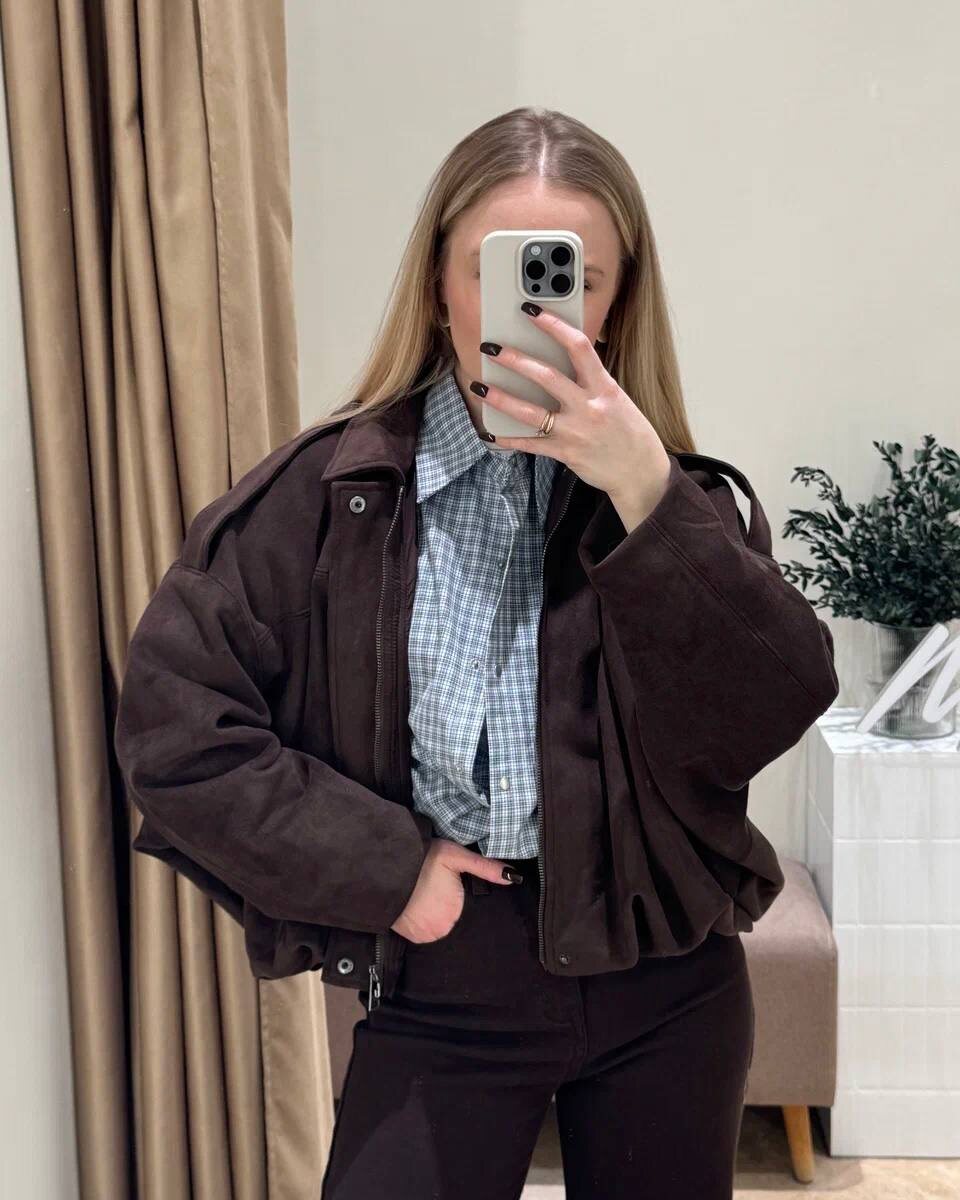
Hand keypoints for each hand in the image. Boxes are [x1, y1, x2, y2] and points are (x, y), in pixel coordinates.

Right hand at [391, 838, 519, 943]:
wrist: (385, 866)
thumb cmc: (422, 859)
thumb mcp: (456, 856)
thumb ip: (485, 868)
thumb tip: (514, 877)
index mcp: (455, 912)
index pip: (468, 914)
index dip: (462, 901)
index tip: (453, 891)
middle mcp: (441, 929)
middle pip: (454, 922)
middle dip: (450, 909)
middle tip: (440, 890)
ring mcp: (424, 935)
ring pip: (439, 928)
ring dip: (436, 918)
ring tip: (429, 898)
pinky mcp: (410, 937)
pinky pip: (424, 933)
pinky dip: (423, 923)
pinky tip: (419, 906)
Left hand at [473, 304, 671, 526]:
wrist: (641, 471)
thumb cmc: (629, 431)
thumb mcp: (616, 398)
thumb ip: (590, 382)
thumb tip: (557, 362)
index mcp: (604, 386)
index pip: (578, 347)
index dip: (553, 326)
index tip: (531, 311)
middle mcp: (589, 406)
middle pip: (547, 377)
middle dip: (515, 360)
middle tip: (492, 348)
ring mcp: (576, 431)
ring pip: (531, 412)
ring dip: (502, 398)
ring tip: (480, 386)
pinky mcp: (566, 453)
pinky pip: (532, 444)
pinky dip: (510, 438)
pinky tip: (492, 431)